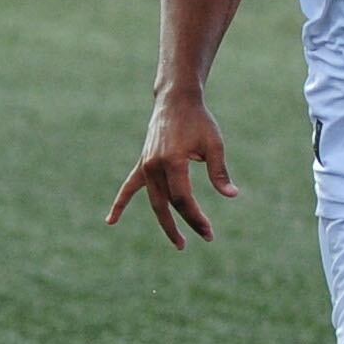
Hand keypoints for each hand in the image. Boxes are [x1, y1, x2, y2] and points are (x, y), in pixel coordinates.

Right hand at [108, 96, 237, 248]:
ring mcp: (146, 165)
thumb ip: (219, 172)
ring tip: (179, 243)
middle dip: (184, 225)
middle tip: (203, 239)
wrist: (176, 101)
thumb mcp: (214, 145)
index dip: (196, 218)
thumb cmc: (199, 121)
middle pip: (168, 204)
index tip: (209, 231)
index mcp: (172, 161)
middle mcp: (154, 166)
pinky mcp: (143, 164)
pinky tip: (111, 221)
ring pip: (154, 201)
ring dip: (165, 222)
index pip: (183, 199)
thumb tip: (232, 195)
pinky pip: (129, 187)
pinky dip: (120, 204)